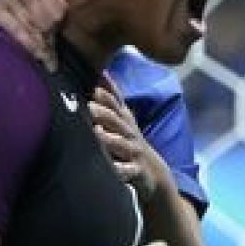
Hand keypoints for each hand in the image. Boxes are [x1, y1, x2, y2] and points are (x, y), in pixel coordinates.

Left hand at [90, 84, 168, 201]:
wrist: (155, 172)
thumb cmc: (130, 142)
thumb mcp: (123, 119)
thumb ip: (112, 99)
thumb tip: (101, 73)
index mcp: (124, 121)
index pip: (116, 104)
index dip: (107, 94)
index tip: (94, 85)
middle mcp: (130, 133)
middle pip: (117, 121)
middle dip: (104, 113)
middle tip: (89, 106)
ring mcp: (133, 152)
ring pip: (121, 144)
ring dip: (109, 138)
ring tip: (97, 133)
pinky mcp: (137, 171)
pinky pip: (128, 171)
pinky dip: (120, 170)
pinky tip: (113, 169)